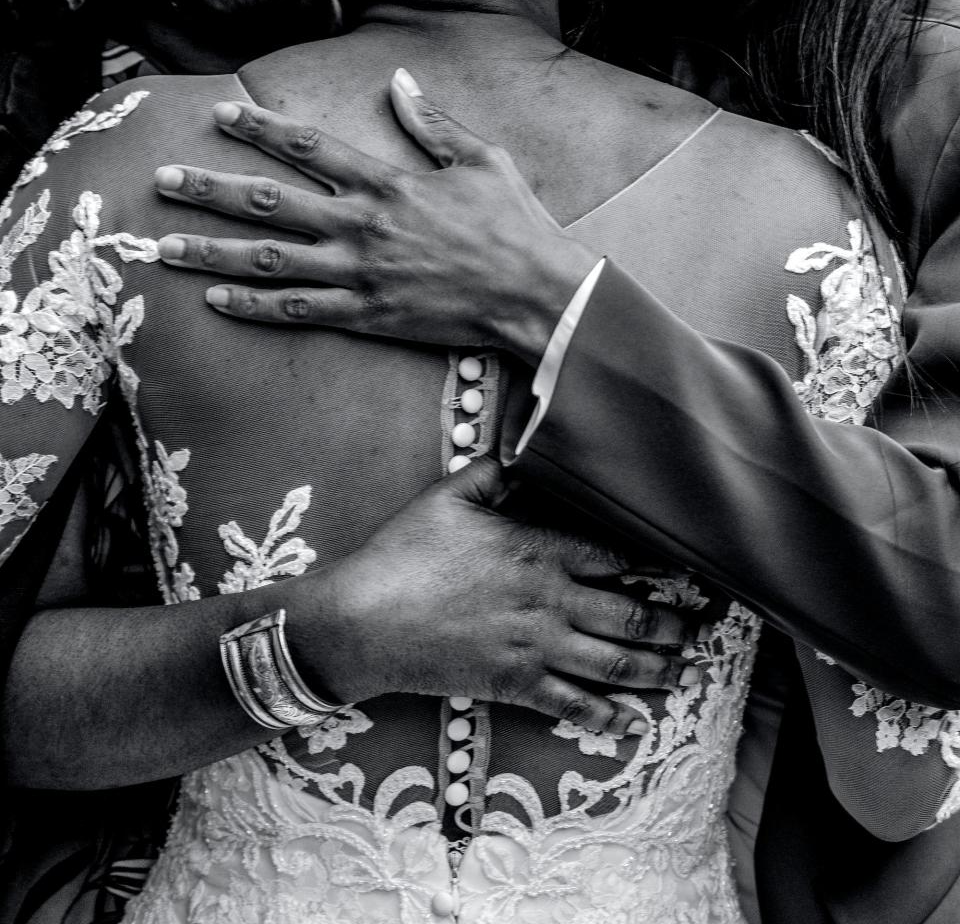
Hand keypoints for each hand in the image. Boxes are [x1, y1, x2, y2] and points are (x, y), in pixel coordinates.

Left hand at [155, 70, 598, 363]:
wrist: (537, 296)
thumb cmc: (514, 224)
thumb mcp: (482, 158)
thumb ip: (433, 122)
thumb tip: (399, 80)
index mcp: (387, 183)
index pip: (308, 148)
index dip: (259, 128)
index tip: (219, 114)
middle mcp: (362, 226)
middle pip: (268, 204)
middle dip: (210, 190)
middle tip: (161, 180)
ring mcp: (359, 275)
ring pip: (268, 262)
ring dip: (211, 253)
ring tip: (163, 248)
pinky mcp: (365, 315)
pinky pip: (297, 311)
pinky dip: (253, 306)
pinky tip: (215, 299)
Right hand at [293, 456, 698, 736]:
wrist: (364, 622)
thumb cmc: (404, 554)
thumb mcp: (449, 495)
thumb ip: (496, 470)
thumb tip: (527, 448)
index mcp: (537, 550)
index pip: (615, 556)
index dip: (658, 565)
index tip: (689, 571)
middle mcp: (548, 601)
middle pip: (630, 615)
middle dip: (673, 623)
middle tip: (703, 628)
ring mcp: (534, 647)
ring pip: (613, 663)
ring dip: (656, 668)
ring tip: (684, 669)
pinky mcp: (514, 685)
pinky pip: (573, 706)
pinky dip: (608, 716)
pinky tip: (633, 723)